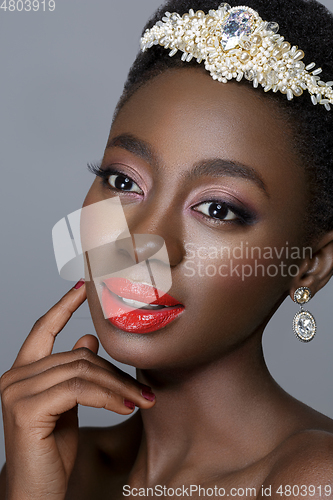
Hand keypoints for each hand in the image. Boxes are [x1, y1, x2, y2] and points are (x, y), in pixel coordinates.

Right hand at [0, 281, 154, 499]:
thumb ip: (72, 371)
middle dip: (115, 372)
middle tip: (143, 391)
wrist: (36, 494)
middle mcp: (14, 377)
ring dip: (118, 386)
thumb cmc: (52, 452)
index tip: (83, 287)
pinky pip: (79, 390)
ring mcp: (16, 391)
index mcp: (22, 372)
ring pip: (82, 371)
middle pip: (77, 355)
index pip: (42, 329)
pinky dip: (108, 397)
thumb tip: (87, 338)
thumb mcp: (67, 405)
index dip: (63, 306)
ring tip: (141, 401)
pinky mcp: (26, 408)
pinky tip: (125, 408)